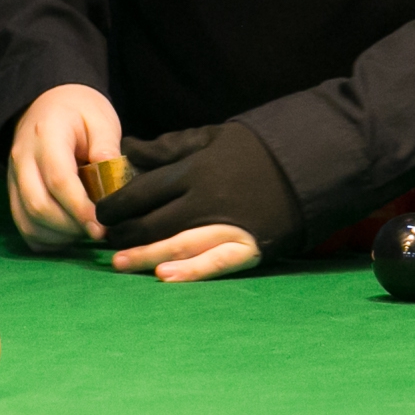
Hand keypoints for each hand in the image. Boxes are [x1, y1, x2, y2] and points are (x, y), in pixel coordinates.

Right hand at [5, 83, 122, 250]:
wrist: (50, 102)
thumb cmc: (80, 111)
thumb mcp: (101, 119)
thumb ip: (107, 150)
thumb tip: (113, 186)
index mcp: (45, 135)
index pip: (59, 180)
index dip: (80, 209)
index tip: (102, 227)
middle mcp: (22, 158)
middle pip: (38, 205)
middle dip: (70, 227)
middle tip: (98, 230)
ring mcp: (13, 177)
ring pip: (28, 221)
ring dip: (58, 236)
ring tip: (85, 230)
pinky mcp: (14, 192)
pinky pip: (24, 225)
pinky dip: (46, 238)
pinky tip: (68, 233)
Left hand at [95, 122, 302, 282]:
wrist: (312, 161)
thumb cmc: (257, 148)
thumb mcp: (212, 137)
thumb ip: (170, 147)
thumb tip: (130, 149)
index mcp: (196, 169)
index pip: (145, 190)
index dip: (119, 204)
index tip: (102, 213)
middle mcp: (207, 199)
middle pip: (155, 221)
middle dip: (126, 233)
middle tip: (106, 241)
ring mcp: (228, 224)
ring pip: (178, 244)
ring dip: (146, 255)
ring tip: (119, 263)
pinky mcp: (250, 245)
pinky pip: (215, 262)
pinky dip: (190, 271)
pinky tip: (164, 277)